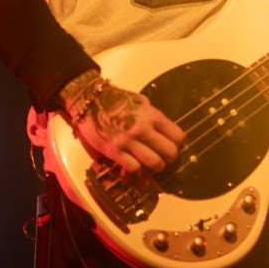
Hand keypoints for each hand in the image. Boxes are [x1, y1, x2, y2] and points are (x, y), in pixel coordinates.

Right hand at [62, 70, 184, 173]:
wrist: (90, 101)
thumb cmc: (117, 99)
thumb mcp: (141, 102)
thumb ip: (154, 116)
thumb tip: (165, 131)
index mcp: (152, 115)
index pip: (177, 136)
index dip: (178, 143)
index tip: (173, 144)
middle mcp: (143, 129)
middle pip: (170, 152)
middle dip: (170, 158)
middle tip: (164, 157)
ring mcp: (129, 141)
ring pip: (155, 162)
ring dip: (156, 166)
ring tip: (152, 164)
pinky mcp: (114, 151)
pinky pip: (134, 167)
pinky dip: (136, 168)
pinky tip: (134, 163)